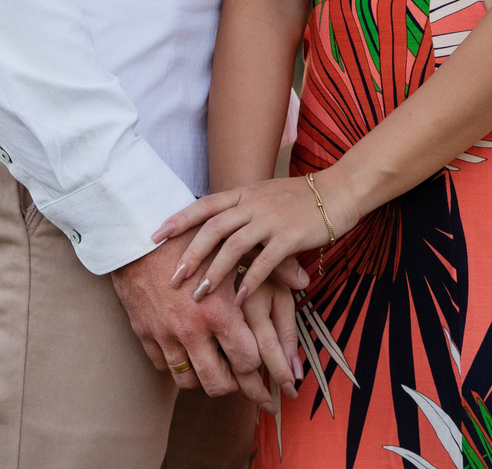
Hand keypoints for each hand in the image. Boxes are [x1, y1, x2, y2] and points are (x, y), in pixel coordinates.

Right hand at [111, 231, 292, 409]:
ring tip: (215, 368)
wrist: (137, 233)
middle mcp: (190, 330)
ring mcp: (165, 335)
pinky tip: (188, 352)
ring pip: (188, 381)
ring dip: (204, 378)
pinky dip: (177, 364)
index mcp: (216, 311)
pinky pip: (164, 366)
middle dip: (235, 388)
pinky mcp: (145, 334)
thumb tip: (304, 281)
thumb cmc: (191, 236)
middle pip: (218, 383)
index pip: (246, 360)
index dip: (258, 368)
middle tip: (245, 387)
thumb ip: (271, 264)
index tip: (265, 370)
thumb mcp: (234, 246)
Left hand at [154, 175, 357, 304]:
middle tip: (172, 278)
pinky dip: (248, 282)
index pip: (204, 205)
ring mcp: (270, 219)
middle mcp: (253, 203)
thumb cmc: (299, 199)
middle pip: (212, 228)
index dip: (178, 219)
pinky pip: (264, 262)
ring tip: (199, 296)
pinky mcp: (289, 236)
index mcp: (244, 193)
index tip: (154, 236)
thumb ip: (241, 210)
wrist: (337, 192)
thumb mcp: (264, 196)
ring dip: (213, 272)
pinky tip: (237, 300)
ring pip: (233, 246)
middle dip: (189, 254)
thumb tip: (216, 227)